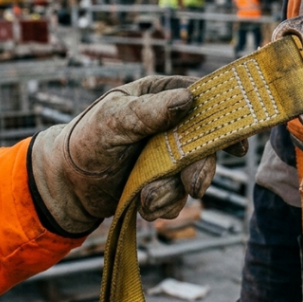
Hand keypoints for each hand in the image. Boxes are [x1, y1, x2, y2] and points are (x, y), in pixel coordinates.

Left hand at [31, 76, 245, 233]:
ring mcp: (169, 155)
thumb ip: (149, 112)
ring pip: (194, 175)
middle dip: (201, 168)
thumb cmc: (86, 139)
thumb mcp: (114, 119)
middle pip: (207, 143)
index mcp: (162, 96)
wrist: (66, 184)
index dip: (225, 117)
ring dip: (174, 192)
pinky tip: (142, 204)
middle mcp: (172, 124)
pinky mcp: (163, 182)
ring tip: (146, 198)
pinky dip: (165, 205)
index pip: (204, 98)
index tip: (236, 142)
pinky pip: (179, 198)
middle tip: (194, 186)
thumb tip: (187, 100)